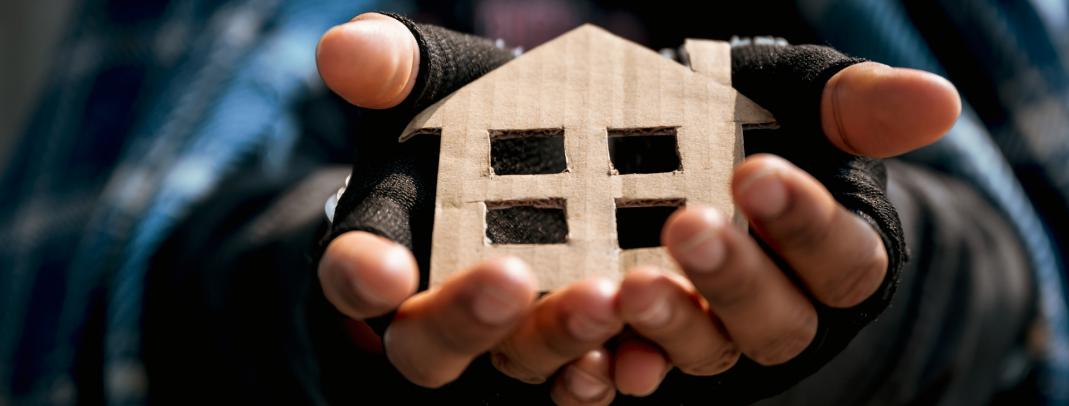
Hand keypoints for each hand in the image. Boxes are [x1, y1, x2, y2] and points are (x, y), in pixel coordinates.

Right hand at [317, 13, 623, 403]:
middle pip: (430, 344)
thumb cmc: (471, 118)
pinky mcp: (569, 354)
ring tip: (601, 298)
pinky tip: (634, 355)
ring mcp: (505, 341)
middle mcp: (436, 313)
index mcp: (384, 247)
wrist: (552, 148)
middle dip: (466, 317)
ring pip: (518, 361)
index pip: (352, 272)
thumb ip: (391, 68)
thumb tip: (343, 47)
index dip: (361, 275)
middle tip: (510, 275)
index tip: (383, 270)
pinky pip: (580, 381)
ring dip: (557, 338)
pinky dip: (606, 372)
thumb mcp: (431, 83)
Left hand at [611, 62, 960, 394]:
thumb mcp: (810, 100)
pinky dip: (617, 369)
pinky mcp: (655, 347)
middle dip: (734, 280)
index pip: (844, 262)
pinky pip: (641, 372)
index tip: (754, 173)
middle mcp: (785, 310)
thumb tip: (938, 102)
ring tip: (631, 286)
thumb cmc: (764, 121)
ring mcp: (718, 336)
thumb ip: (862, 108)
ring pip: (710, 355)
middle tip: (686, 227)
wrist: (687, 145)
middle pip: (778, 324)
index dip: (804, 225)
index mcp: (838, 257)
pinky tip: (595, 356)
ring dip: (672, 328)